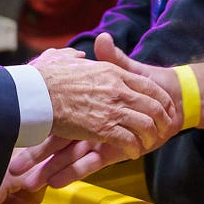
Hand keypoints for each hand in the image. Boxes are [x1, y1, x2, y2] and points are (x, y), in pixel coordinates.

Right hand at [33, 33, 175, 163]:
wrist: (36, 93)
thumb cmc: (47, 77)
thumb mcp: (68, 58)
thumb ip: (80, 56)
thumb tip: (85, 51)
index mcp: (113, 72)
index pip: (148, 85)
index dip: (161, 97)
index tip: (167, 105)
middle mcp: (117, 90)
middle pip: (153, 106)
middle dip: (163, 119)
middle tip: (165, 128)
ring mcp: (111, 109)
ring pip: (146, 125)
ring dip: (150, 136)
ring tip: (149, 142)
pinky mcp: (102, 129)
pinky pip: (128, 140)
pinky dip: (134, 148)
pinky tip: (134, 152)